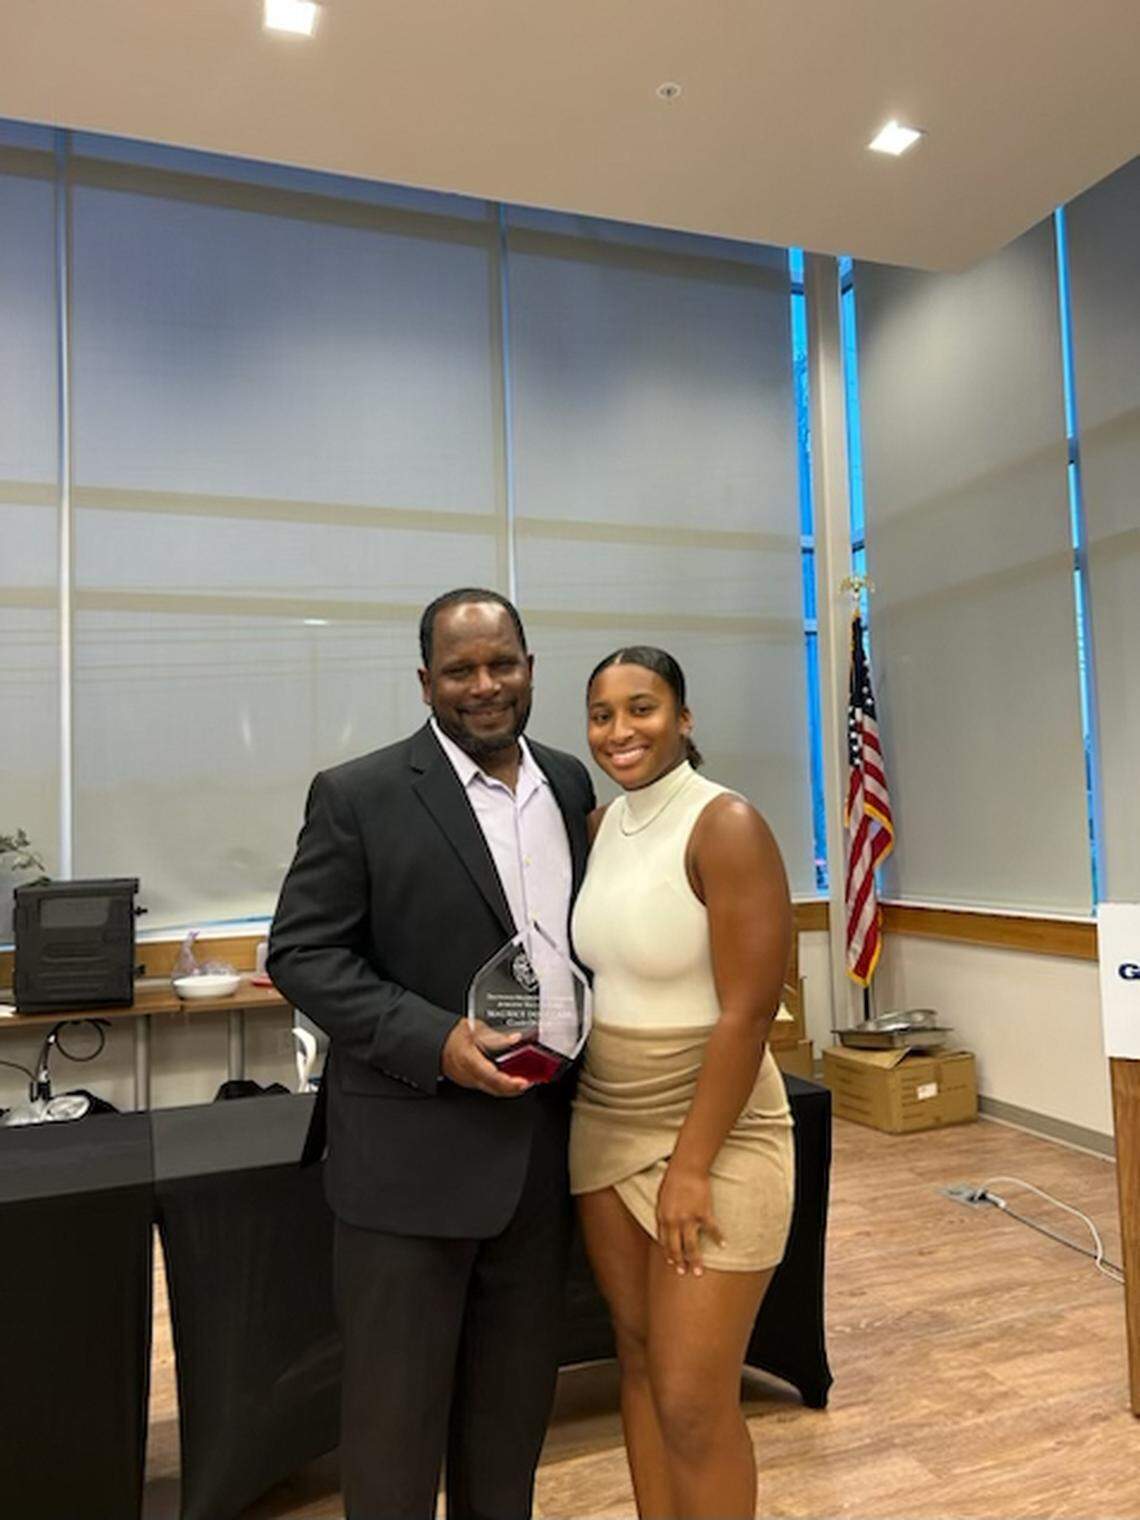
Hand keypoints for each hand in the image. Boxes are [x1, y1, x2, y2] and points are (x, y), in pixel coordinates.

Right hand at [441, 1019, 531, 1097]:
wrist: (436, 1043)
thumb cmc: (451, 1036)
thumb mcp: (475, 1029)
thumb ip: (496, 1037)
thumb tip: (515, 1039)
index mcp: (469, 1061)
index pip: (492, 1076)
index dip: (509, 1082)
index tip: (524, 1082)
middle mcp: (469, 1076)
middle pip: (496, 1089)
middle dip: (515, 1088)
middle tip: (532, 1080)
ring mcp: (470, 1082)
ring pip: (494, 1091)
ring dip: (510, 1088)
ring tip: (527, 1079)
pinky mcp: (471, 1083)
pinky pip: (489, 1088)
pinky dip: (502, 1086)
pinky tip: (512, 1079)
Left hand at [656, 1162, 723, 1276]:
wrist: (686, 1167)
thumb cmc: (673, 1179)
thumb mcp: (661, 1197)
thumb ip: (663, 1213)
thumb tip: (664, 1225)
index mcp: (662, 1217)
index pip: (664, 1241)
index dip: (668, 1253)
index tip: (672, 1263)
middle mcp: (674, 1221)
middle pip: (676, 1247)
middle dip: (679, 1263)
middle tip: (684, 1273)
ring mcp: (689, 1219)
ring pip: (691, 1246)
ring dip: (695, 1260)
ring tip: (698, 1271)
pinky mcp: (703, 1213)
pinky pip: (712, 1230)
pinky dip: (718, 1238)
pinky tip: (723, 1245)